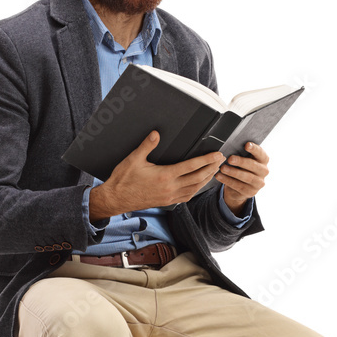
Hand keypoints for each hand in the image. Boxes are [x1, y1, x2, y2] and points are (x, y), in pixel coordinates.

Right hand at [95, 130, 224, 215]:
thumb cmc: (123, 180)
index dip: (206, 160)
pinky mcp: (167, 202)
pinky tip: (199, 184)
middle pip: (198, 178)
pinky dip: (197, 189)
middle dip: (211, 168)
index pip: (191, 166)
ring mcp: (170, 196)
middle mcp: (170, 188)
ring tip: (214, 170)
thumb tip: (156, 134)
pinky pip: (187, 196)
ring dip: (207, 179)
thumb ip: (147, 146)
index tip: (216, 154)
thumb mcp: (133, 159)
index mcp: (165, 176)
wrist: (116, 199)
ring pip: (195, 189)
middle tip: (220, 160)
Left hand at [214, 142, 269, 214]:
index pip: (261, 153)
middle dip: (241, 161)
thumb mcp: (244, 160)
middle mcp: (264, 171)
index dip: (254, 149)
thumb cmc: (242, 168)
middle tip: (230, 159)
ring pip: (246, 177)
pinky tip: (219, 176)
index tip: (246, 145)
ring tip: (222, 168)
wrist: (242, 187)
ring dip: (233, 172)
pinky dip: (227, 180)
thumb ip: (242, 154)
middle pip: (253, 165)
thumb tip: (230, 146)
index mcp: (263, 160)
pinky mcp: (251, 192)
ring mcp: (258, 183)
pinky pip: (238, 186)